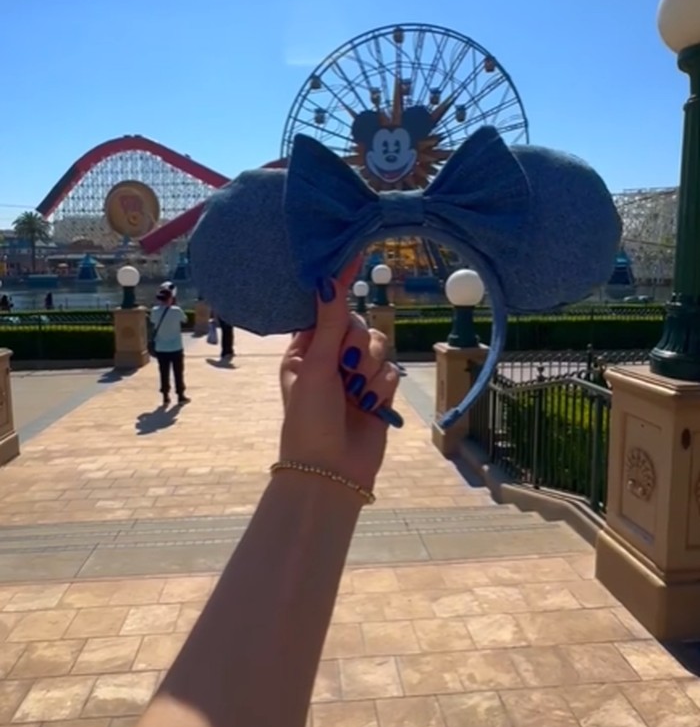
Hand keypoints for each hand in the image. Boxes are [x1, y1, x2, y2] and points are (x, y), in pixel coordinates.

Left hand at [279, 269, 399, 490]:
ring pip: (378, 347)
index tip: (353, 255)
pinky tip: (370, 407)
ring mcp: (355, 376)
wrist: (331, 471)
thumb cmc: (309, 418)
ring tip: (356, 394)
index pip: (325, 310)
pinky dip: (380, 388)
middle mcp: (330, 359)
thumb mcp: (317, 366)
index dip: (337, 290)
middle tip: (345, 366)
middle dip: (356, 345)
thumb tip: (327, 279)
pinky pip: (389, 372)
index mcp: (305, 350)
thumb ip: (329, 323)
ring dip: (368, 369)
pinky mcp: (377, 393)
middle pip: (358, 326)